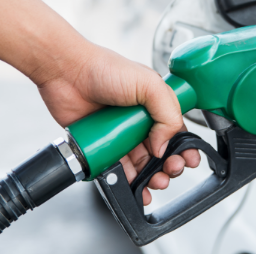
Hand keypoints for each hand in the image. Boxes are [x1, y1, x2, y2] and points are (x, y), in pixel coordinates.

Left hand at [35, 42, 200, 204]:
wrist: (66, 73)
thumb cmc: (103, 68)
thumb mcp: (148, 84)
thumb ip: (167, 114)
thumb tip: (164, 146)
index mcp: (155, 103)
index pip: (176, 130)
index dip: (184, 146)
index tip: (189, 159)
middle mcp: (140, 119)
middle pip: (162, 151)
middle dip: (171, 165)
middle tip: (171, 170)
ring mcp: (121, 134)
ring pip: (142, 164)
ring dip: (152, 177)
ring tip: (156, 182)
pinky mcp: (102, 146)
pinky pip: (118, 168)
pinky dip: (128, 181)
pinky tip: (135, 187)